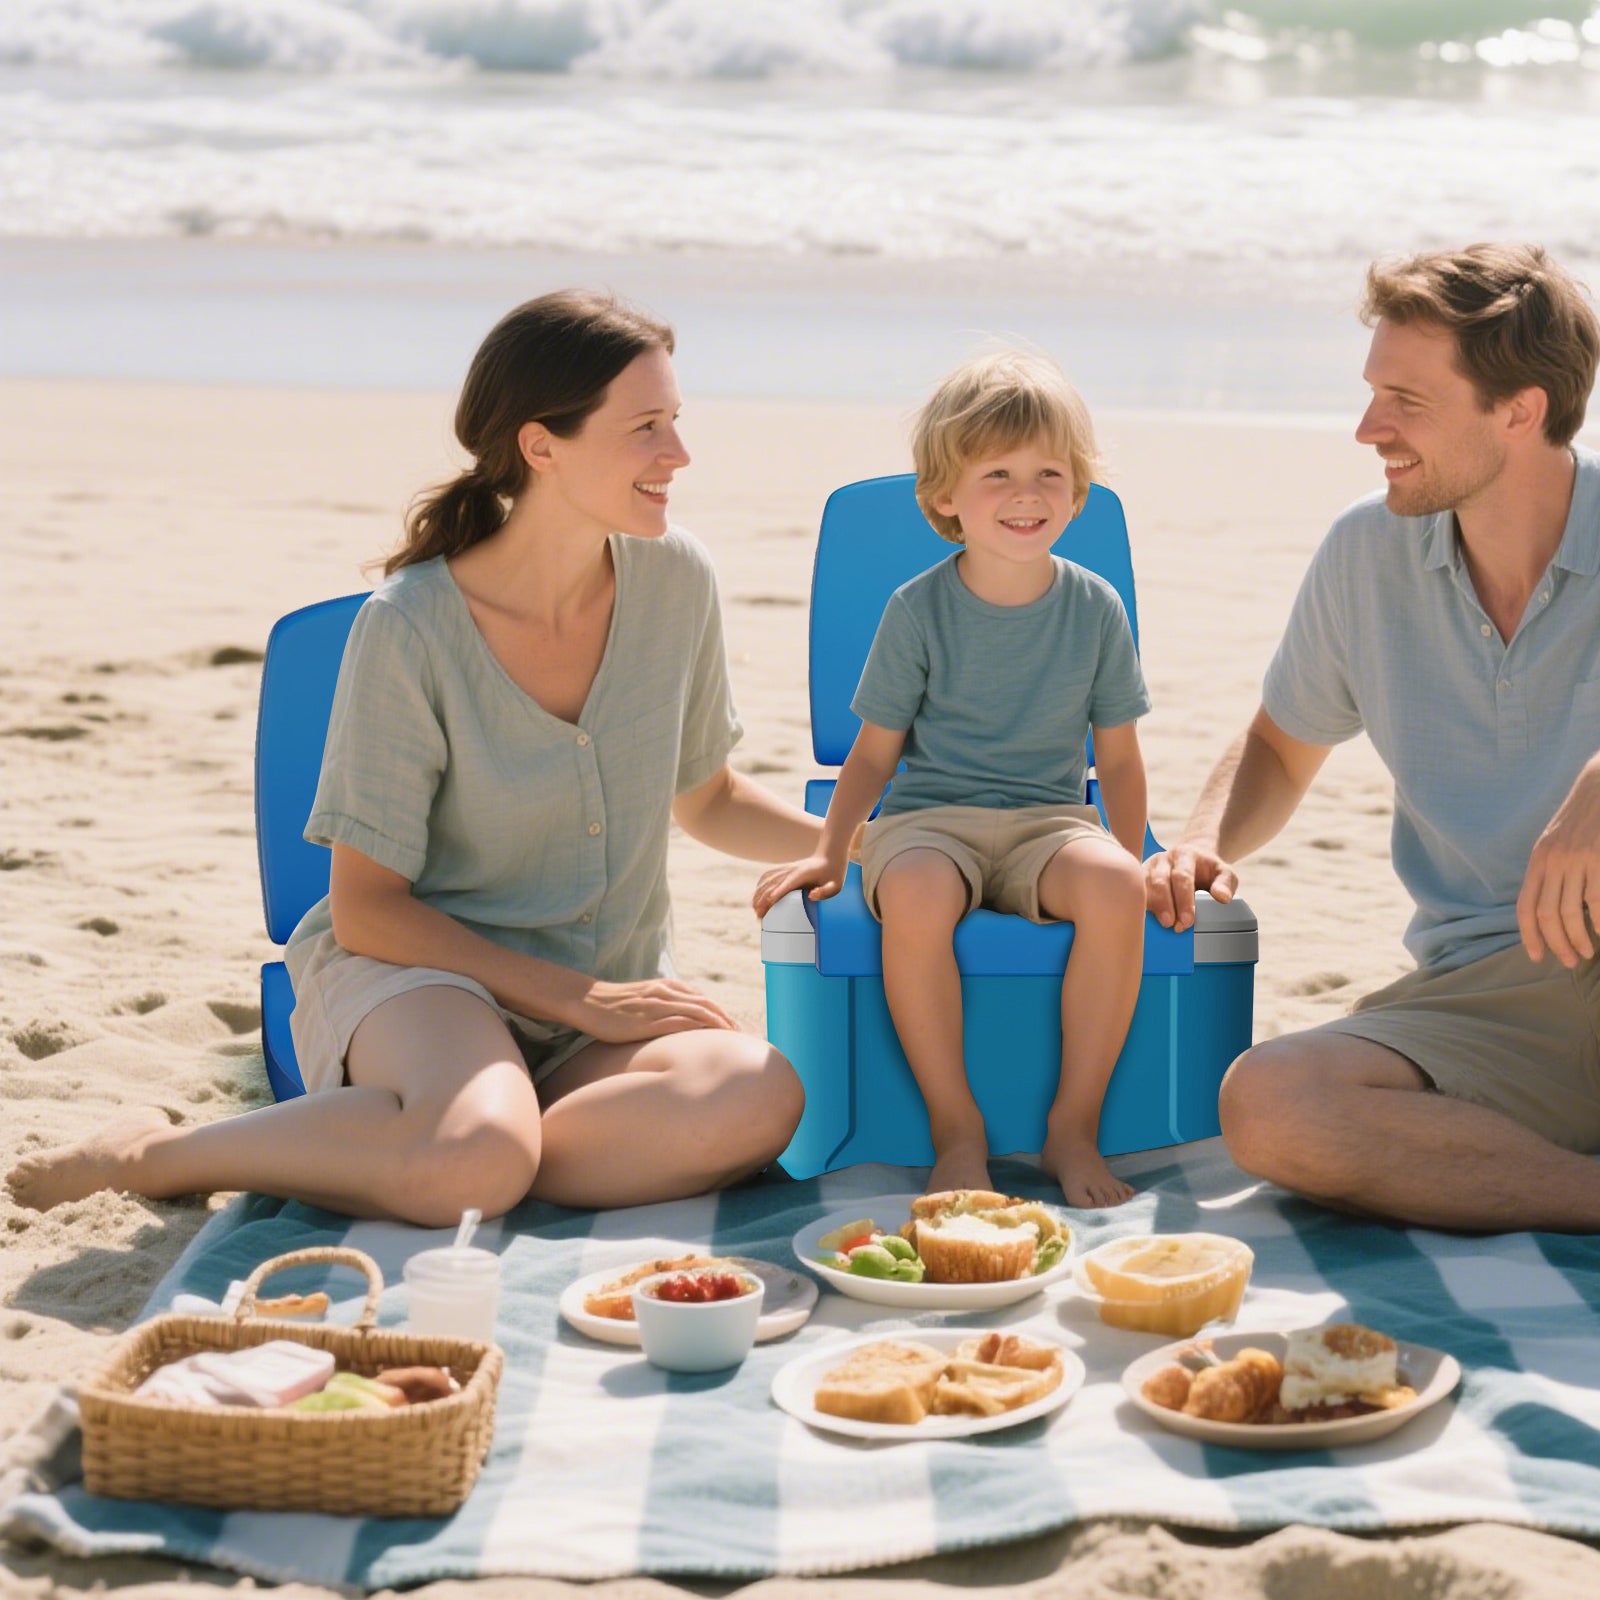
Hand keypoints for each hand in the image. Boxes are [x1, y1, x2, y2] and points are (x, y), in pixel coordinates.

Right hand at [567, 978, 740, 1043]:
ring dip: (718, 1023)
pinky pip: (681, 1022)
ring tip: (731, 1036)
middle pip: (706, 1004)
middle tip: (739, 1033)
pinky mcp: (648, 1020)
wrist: (588, 1000)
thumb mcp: (644, 999)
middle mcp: (666, 992)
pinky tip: (709, 1037)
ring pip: (698, 1011)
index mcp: (666, 986)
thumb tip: (676, 1021)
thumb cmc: (614, 1004)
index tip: (732, 1025)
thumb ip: (662, 1004)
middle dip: (726, 1018)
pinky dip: (699, 1028)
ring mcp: (658, 1005)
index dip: (720, 1011)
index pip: (702, 998)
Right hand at [752, 854, 845, 918]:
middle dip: (763, 899)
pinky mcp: (785, 869)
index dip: (776, 894)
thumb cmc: (834, 873)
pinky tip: (756, 895)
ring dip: (759, 893)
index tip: (767, 906)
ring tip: (754, 908)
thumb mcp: (836, 885)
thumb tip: (811, 896)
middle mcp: (791, 870)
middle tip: (759, 915)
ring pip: (767, 880)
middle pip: (772, 883)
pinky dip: (760, 885)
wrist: (830, 856)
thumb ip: (826, 892)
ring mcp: (787, 868)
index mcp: (802, 874)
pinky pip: (768, 876)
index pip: (786, 884)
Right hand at [1144, 843, 1237, 932]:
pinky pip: (1135, 890)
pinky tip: (1144, 918)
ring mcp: (1148, 867)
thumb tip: (1222, 897)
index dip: (1184, 899)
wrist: (1191, 858)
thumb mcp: (1223, 872)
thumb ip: (1225, 883)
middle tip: (1171, 925)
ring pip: (1143, 885)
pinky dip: (1139, 904)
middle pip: (1160, 880)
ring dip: (1151, 906)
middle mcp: (1163, 859)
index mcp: (1184, 855)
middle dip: (1165, 904)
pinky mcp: (1139, 877)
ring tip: (1159, 924)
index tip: (1188, 920)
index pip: (1182, 876)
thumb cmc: (1207, 871)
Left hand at [1517, 759, 1599, 967]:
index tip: (1537, 956)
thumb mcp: (1555, 844)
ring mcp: (1578, 861)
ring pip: (1572, 913)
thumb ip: (1549, 873)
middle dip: (1556, 944)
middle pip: (1547, 915)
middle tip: (1569, 961)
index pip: (1525, 907)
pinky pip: (1598, 901)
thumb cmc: (1581, 822)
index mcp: (1538, 861)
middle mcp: (1553, 862)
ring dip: (1578, 939)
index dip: (1529, 935)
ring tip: (1586, 952)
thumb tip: (1546, 910)